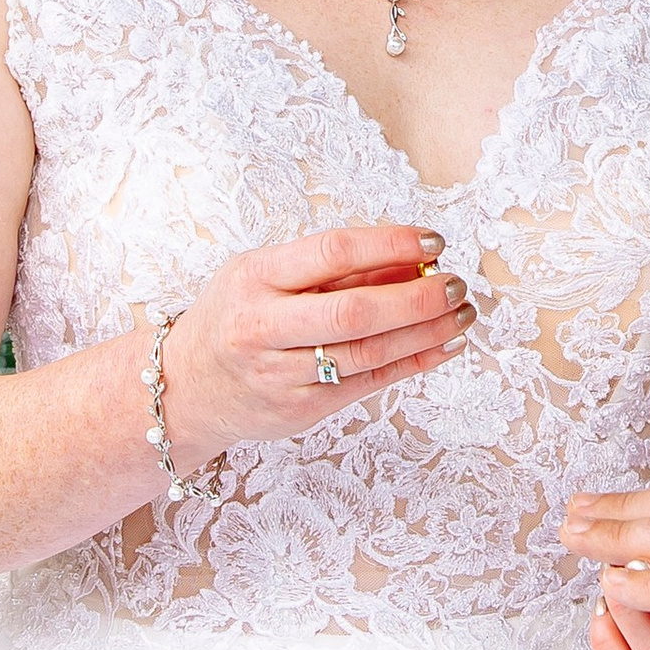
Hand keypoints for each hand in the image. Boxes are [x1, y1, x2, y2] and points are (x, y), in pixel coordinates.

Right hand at [162, 224, 471, 456]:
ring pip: (366, 353)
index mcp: (255, 277)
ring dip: (425, 333)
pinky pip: (367, 384)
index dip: (389, 243)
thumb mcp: (268, 275)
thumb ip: (335, 269)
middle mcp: (263, 326)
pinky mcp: (300, 410)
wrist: (186, 388)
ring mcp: (280, 374)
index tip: (434, 239)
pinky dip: (412, 363)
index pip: (332, 251)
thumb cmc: (238, 316)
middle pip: (353, 312)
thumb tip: (412, 255)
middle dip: (416, 297)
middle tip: (456, 284)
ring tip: (463, 314)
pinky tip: (444, 345)